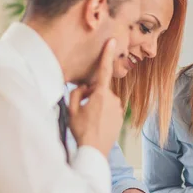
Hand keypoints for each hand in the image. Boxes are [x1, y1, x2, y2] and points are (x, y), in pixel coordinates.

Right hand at [69, 39, 122, 155]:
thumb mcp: (72, 109)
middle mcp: (112, 99)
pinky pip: (110, 110)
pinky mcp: (121, 117)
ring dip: (97, 105)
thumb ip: (77, 93)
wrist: (94, 151)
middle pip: (99, 89)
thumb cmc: (81, 130)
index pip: (103, 70)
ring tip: (89, 120)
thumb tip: (84, 87)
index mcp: (100, 94)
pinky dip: (103, 114)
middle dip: (91, 95)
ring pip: (105, 100)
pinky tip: (96, 125)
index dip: (107, 54)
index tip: (112, 42)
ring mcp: (118, 109)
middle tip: (81, 110)